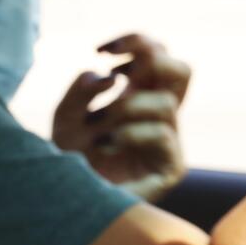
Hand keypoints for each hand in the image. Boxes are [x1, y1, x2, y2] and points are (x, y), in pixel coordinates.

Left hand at [52, 34, 190, 201]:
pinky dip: (129, 132)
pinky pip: (162, 133)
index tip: (100, 50)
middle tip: (119, 73)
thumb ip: (80, 91)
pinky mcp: (170, 166)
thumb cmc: (65, 161)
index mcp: (136, 97)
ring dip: (125, 107)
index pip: (155, 55)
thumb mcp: (64, 118)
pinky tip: (105, 144)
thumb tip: (107, 77)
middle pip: (182, 71)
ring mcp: (167, 141)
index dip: (135, 42)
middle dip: (153, 60)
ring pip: (166, 103)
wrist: (62, 202)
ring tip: (98, 125)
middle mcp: (156, 116)